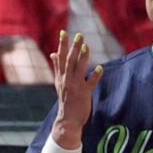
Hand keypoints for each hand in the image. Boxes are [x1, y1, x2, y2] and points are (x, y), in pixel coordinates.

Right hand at [50, 30, 102, 147]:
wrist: (67, 120)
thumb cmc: (65, 100)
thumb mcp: (59, 83)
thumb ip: (57, 67)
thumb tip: (53, 53)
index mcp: (61, 77)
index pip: (60, 58)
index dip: (62, 45)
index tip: (63, 32)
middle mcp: (66, 80)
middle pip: (69, 61)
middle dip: (73, 47)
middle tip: (78, 35)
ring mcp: (75, 86)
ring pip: (78, 69)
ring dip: (82, 57)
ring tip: (86, 46)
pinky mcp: (84, 94)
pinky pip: (90, 83)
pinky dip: (95, 76)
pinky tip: (99, 68)